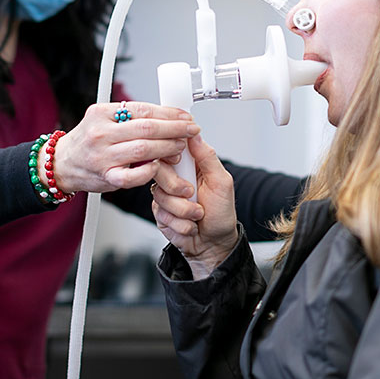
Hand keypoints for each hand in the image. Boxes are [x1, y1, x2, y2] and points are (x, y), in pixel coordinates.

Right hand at [51, 102, 198, 193]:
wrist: (61, 164)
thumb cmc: (87, 141)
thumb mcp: (102, 119)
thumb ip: (129, 117)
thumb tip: (166, 116)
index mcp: (101, 113)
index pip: (142, 109)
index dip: (168, 113)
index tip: (184, 116)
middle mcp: (101, 133)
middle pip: (147, 128)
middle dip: (175, 129)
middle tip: (190, 130)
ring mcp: (103, 156)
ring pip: (144, 149)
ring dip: (167, 148)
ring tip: (180, 147)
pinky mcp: (106, 177)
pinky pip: (132, 176)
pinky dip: (149, 171)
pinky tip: (159, 167)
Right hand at [151, 134, 237, 277]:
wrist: (213, 244)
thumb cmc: (221, 213)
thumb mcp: (221, 182)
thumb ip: (207, 157)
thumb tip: (194, 134)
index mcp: (191, 164)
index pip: (171, 147)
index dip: (170, 152)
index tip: (179, 163)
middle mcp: (175, 176)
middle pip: (158, 170)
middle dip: (177, 189)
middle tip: (192, 195)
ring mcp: (165, 194)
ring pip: (160, 195)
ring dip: (183, 211)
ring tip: (198, 215)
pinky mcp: (159, 212)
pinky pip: (160, 214)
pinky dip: (179, 223)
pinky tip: (189, 225)